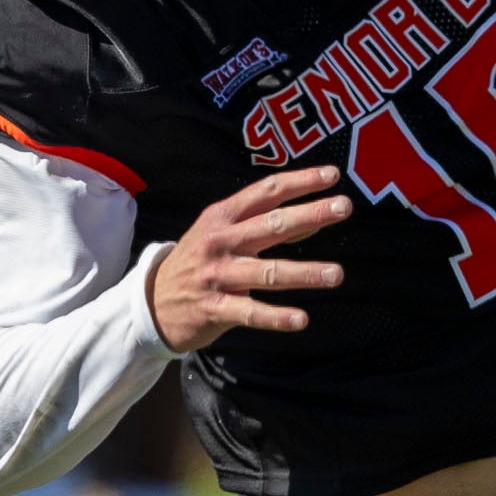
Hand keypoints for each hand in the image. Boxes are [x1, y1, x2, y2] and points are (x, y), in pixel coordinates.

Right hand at [147, 165, 348, 352]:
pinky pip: (251, 312)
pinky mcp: (214, 308)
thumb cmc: (199, 263)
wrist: (151, 302)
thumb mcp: (221, 234)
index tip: (332, 175)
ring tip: (336, 274)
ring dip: (304, 272)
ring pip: (267, 272)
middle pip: (272, 224)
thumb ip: (263, 225)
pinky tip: (301, 319)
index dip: (299, 182)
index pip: (266, 192)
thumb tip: (313, 219)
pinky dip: (277, 316)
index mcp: (223, 217)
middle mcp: (220, 242)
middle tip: (344, 207)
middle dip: (310, 215)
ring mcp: (217, 275)